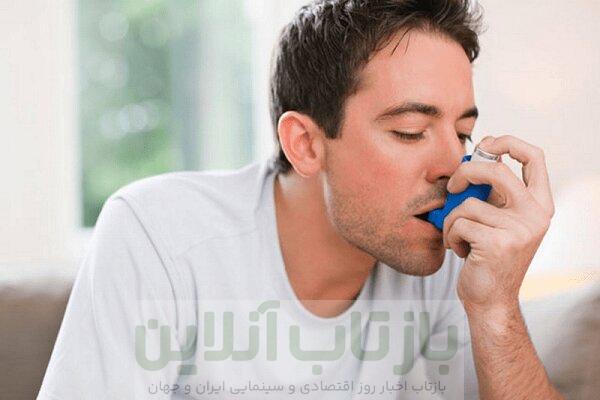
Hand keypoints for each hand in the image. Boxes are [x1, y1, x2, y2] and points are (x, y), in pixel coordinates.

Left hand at [442, 135, 554, 310]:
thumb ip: (495, 194)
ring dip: (453, 220)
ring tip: (460, 238)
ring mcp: (519, 229)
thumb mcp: (500, 221)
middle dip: (465, 172)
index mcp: (540, 204)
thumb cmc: (488, 257)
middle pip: (496, 169)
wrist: (490, 300)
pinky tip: (460, 252)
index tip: (486, 143)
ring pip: (468, 203)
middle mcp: (536, 215)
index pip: (535, 157)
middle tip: (452, 185)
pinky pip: (459, 223)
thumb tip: (472, 158)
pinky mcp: (498, 243)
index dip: (509, 141)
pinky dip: (451, 236)